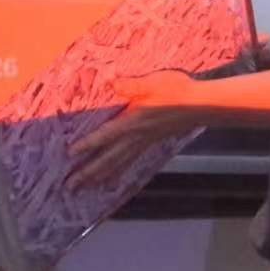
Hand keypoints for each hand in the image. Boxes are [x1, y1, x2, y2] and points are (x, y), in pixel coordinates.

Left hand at [65, 70, 201, 190]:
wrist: (200, 105)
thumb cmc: (176, 91)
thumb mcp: (152, 82)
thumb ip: (131, 85)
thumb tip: (112, 84)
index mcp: (133, 122)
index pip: (105, 136)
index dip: (87, 145)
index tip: (70, 154)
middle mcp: (135, 137)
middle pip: (108, 159)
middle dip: (88, 173)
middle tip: (70, 186)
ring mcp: (143, 143)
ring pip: (117, 164)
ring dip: (99, 177)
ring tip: (84, 188)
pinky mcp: (149, 144)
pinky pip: (129, 162)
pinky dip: (117, 172)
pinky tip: (110, 178)